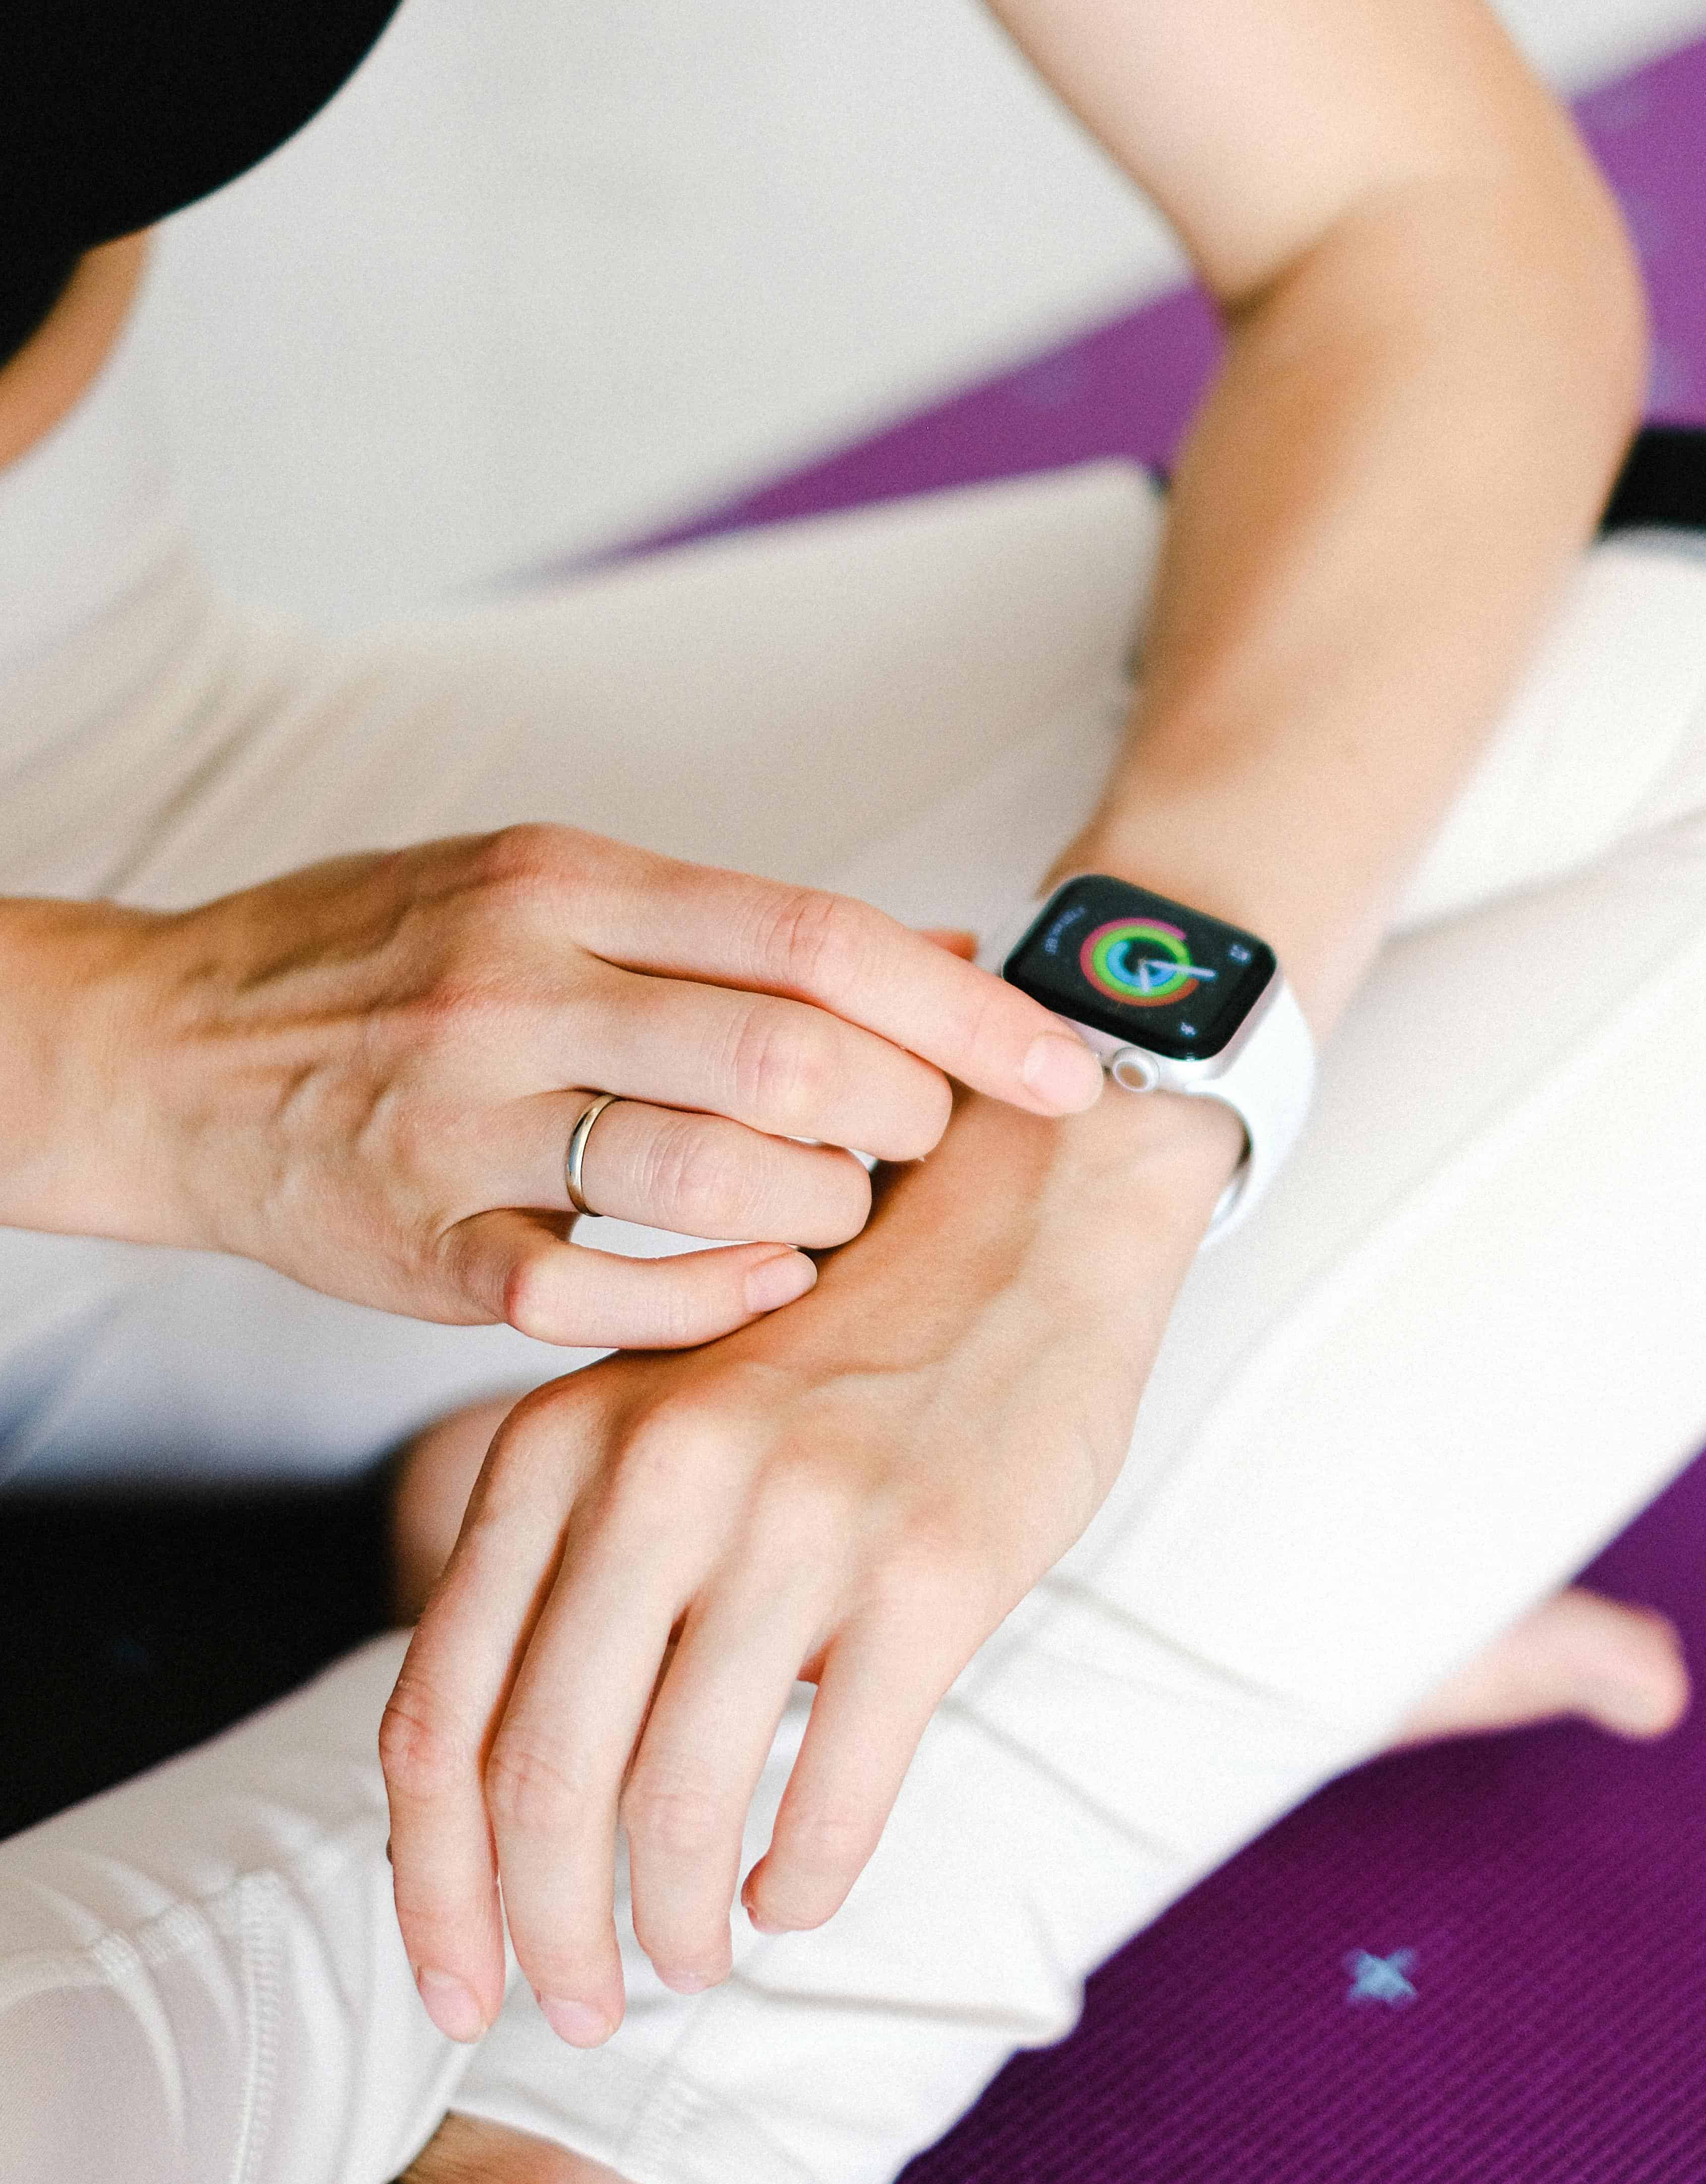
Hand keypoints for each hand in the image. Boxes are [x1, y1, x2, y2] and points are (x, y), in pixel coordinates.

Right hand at [27, 829, 1102, 1345]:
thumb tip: (949, 942)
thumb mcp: (553, 887)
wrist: (167, 1048)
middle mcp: (522, 982)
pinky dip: (708, 1302)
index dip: (965, 1007)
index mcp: (571, 881)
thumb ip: (741, 926)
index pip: (819, 934)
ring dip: (823, 1211)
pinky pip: (596, 1290)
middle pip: (790, 1051)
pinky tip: (759, 1293)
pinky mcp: (420, 1242)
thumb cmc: (387, 961)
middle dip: (904, 1114)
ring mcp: (465, 1116)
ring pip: (712, 1170)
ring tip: (841, 1215)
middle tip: (926, 1146)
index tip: (1061, 1066)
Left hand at [379, 1081, 1240, 2042]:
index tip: (458, 1987)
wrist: (1026, 1218)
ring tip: (685, 1961)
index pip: (435, 1717)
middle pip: (541, 1782)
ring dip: (672, 1926)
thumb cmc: (834, 1344)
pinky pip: (836, 1788)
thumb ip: (567, 1566)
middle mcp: (655, 1479)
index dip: (431, 1887)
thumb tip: (505, 1801)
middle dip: (546, 1937)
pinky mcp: (928, 1568)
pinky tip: (791, 1899)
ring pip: (679, 1804)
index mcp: (556, 1446)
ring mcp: (795, 1520)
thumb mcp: (655, 1418)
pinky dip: (802, 1881)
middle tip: (580, 2013)